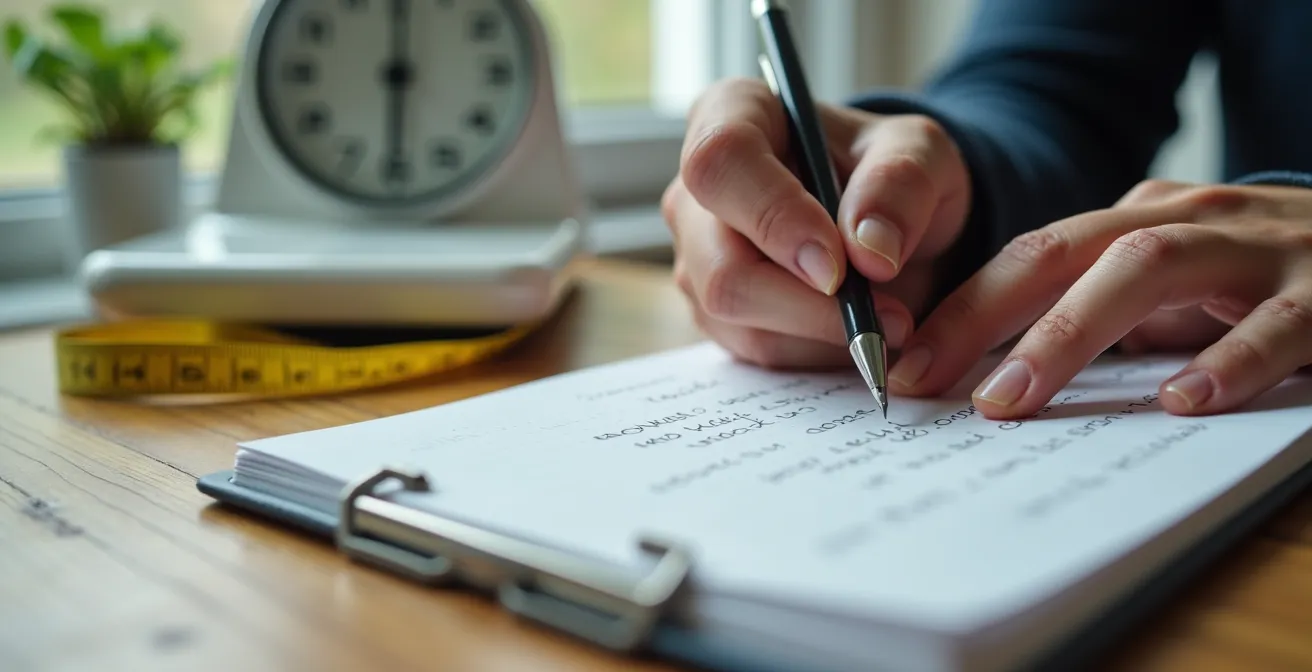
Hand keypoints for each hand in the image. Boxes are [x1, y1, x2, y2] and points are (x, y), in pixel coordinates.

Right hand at [662, 78, 971, 367]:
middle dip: (808, 306)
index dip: (774, 217)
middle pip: (722, 266)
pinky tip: (855, 327)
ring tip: (889, 317)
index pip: (722, 162)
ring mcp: (696, 256)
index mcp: (733, 115)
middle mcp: (696, 191)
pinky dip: (816, 351)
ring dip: (822, 333)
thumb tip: (869, 251)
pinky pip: (756, 349)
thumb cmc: (889, 172)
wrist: (883, 221)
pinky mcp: (712, 312)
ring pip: (737, 319)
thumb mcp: (922, 155)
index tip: (837, 267)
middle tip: (889, 318)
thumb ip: (901, 185)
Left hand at [889, 179, 1311, 417]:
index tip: (905, 366)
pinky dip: (1227, 359)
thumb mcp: (1171, 284)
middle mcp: (1185, 221)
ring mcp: (1254, 248)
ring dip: (1069, 334)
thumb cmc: (1260, 274)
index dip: (962, 310)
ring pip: (1147, 268)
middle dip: (984, 315)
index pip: (1031, 258)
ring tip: (1014, 397)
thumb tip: (1005, 372)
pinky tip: (1183, 401)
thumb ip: (1104, 315)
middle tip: (928, 379)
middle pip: (1064, 252)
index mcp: (1137, 221)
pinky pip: (1272, 323)